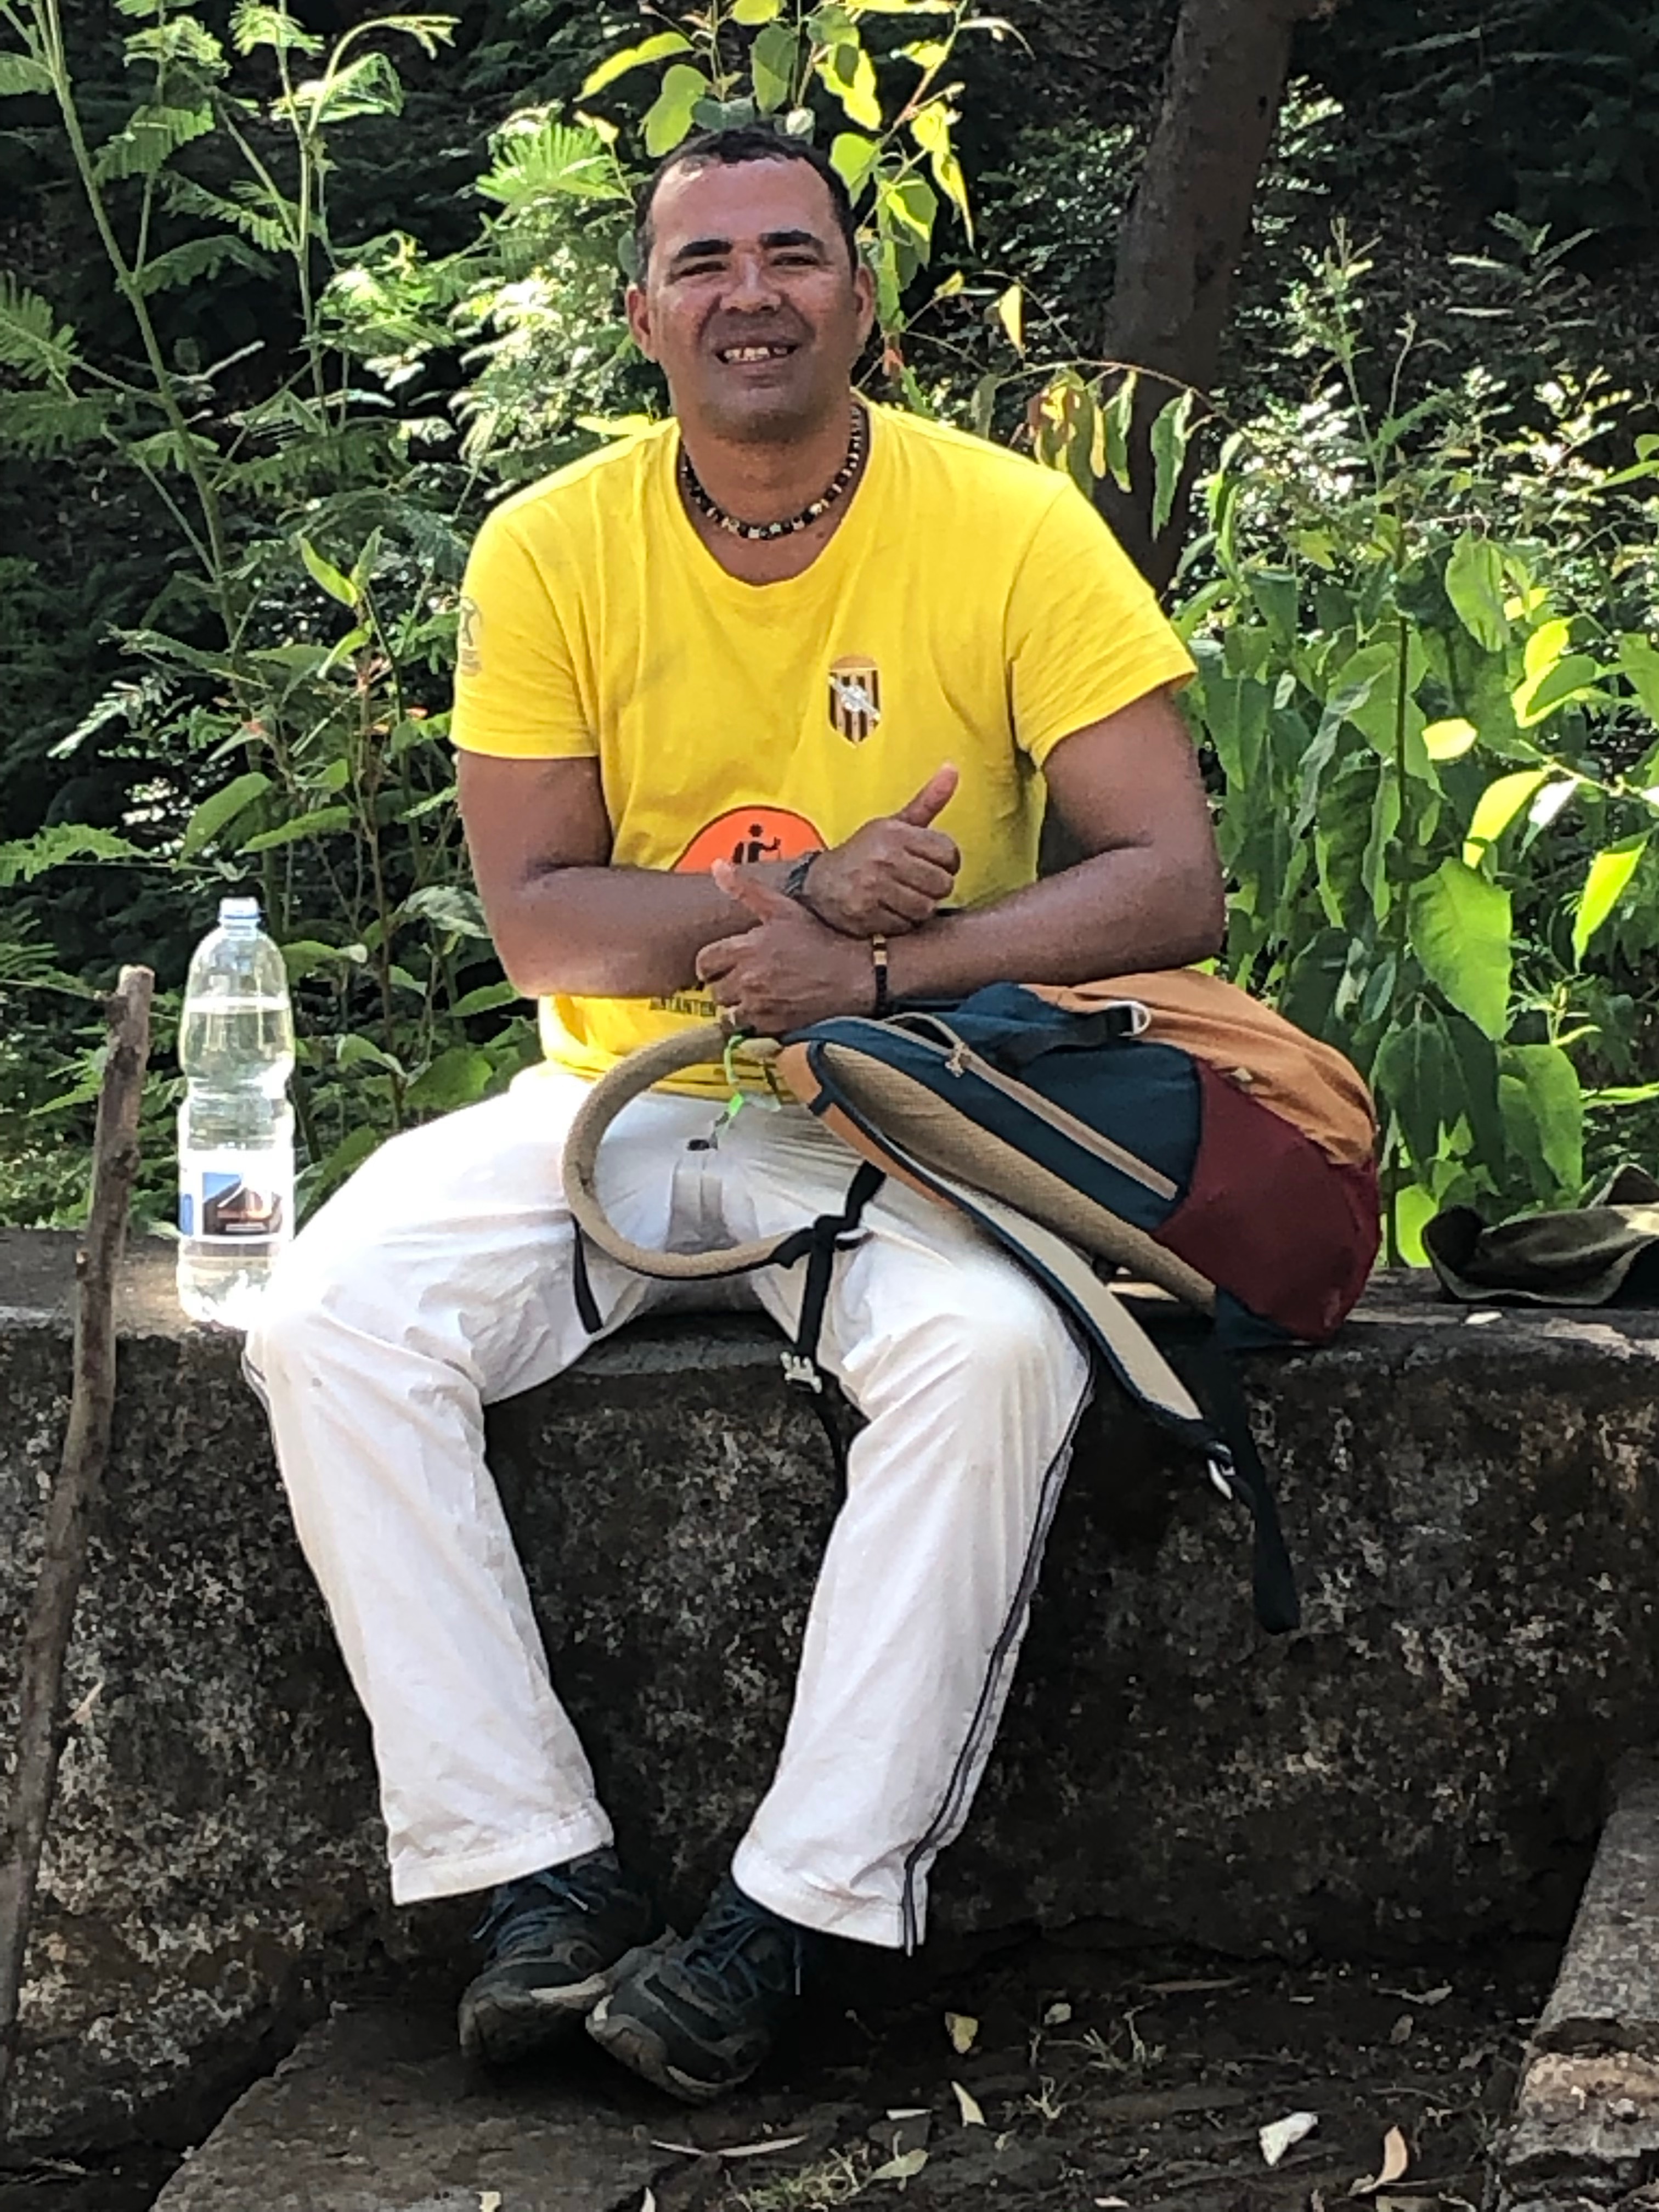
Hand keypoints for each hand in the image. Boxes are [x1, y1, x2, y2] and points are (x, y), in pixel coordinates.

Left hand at [698, 866, 877, 1035]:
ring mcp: (760, 1006)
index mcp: (746, 948)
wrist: (855, 975)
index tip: (722, 964)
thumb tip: (717, 866)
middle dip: (724, 985)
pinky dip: (751, 1025)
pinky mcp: (773, 1027)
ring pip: (727, 1014)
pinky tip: (766, 1013)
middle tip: (742, 980)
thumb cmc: (820, 939)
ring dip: (736, 1008)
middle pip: (714, 990)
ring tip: (753, 999)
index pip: (704, 962)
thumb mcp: (784, 908)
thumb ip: (746, 889)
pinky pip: (747, 1032)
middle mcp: (747, 979)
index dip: (710, 964)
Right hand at [803, 764, 959, 935]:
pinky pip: (905, 926)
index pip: (949, 853)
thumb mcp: (893, 824)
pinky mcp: (865, 915)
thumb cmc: (864, 853)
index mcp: (895, 833)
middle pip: (942, 884)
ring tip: (903, 899)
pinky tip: (889, 911)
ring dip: (918, 908)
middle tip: (917, 885)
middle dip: (934, 888)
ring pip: (926, 908)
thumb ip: (928, 801)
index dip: (947, 863)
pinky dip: (901, 923)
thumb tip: (953, 768)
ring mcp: (873, 889)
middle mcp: (884, 858)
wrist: (818, 884)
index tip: (931, 865)